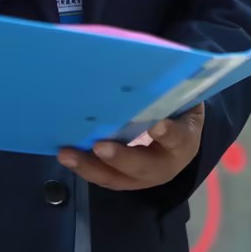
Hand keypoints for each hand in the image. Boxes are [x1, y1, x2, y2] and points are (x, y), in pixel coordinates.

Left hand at [57, 104, 205, 191]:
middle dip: (120, 158)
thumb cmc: (179, 114)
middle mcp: (165, 166)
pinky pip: (104, 178)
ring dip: (90, 167)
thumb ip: (169, 92)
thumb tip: (146, 70)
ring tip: (67, 154)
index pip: (179, 138)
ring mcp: (143, 178)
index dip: (168, 134)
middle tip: (100, 146)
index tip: (157, 125)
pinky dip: (85, 168)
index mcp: (184, 142)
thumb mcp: (183, 102)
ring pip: (117, 178)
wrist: (182, 143)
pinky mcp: (124, 180)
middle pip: (143, 166)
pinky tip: (66, 156)